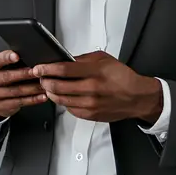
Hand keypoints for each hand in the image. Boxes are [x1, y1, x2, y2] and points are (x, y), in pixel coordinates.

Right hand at [0, 50, 47, 122]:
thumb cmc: (1, 76)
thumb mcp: (1, 66)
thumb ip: (11, 59)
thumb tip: (30, 54)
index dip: (6, 58)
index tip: (17, 56)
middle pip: (6, 77)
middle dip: (23, 74)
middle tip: (36, 72)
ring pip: (15, 91)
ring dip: (31, 88)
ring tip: (44, 84)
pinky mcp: (0, 106)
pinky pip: (19, 102)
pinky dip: (32, 99)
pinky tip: (42, 96)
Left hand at [32, 51, 161, 122]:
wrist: (137, 98)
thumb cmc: (122, 77)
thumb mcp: (104, 59)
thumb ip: (83, 59)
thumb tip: (65, 60)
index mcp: (95, 72)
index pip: (64, 70)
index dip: (47, 69)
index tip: (39, 68)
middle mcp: (91, 89)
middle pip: (58, 87)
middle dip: (44, 81)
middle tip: (40, 77)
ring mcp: (90, 104)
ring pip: (60, 100)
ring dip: (50, 92)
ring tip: (48, 86)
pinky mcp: (90, 115)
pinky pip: (69, 109)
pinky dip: (63, 102)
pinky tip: (63, 96)